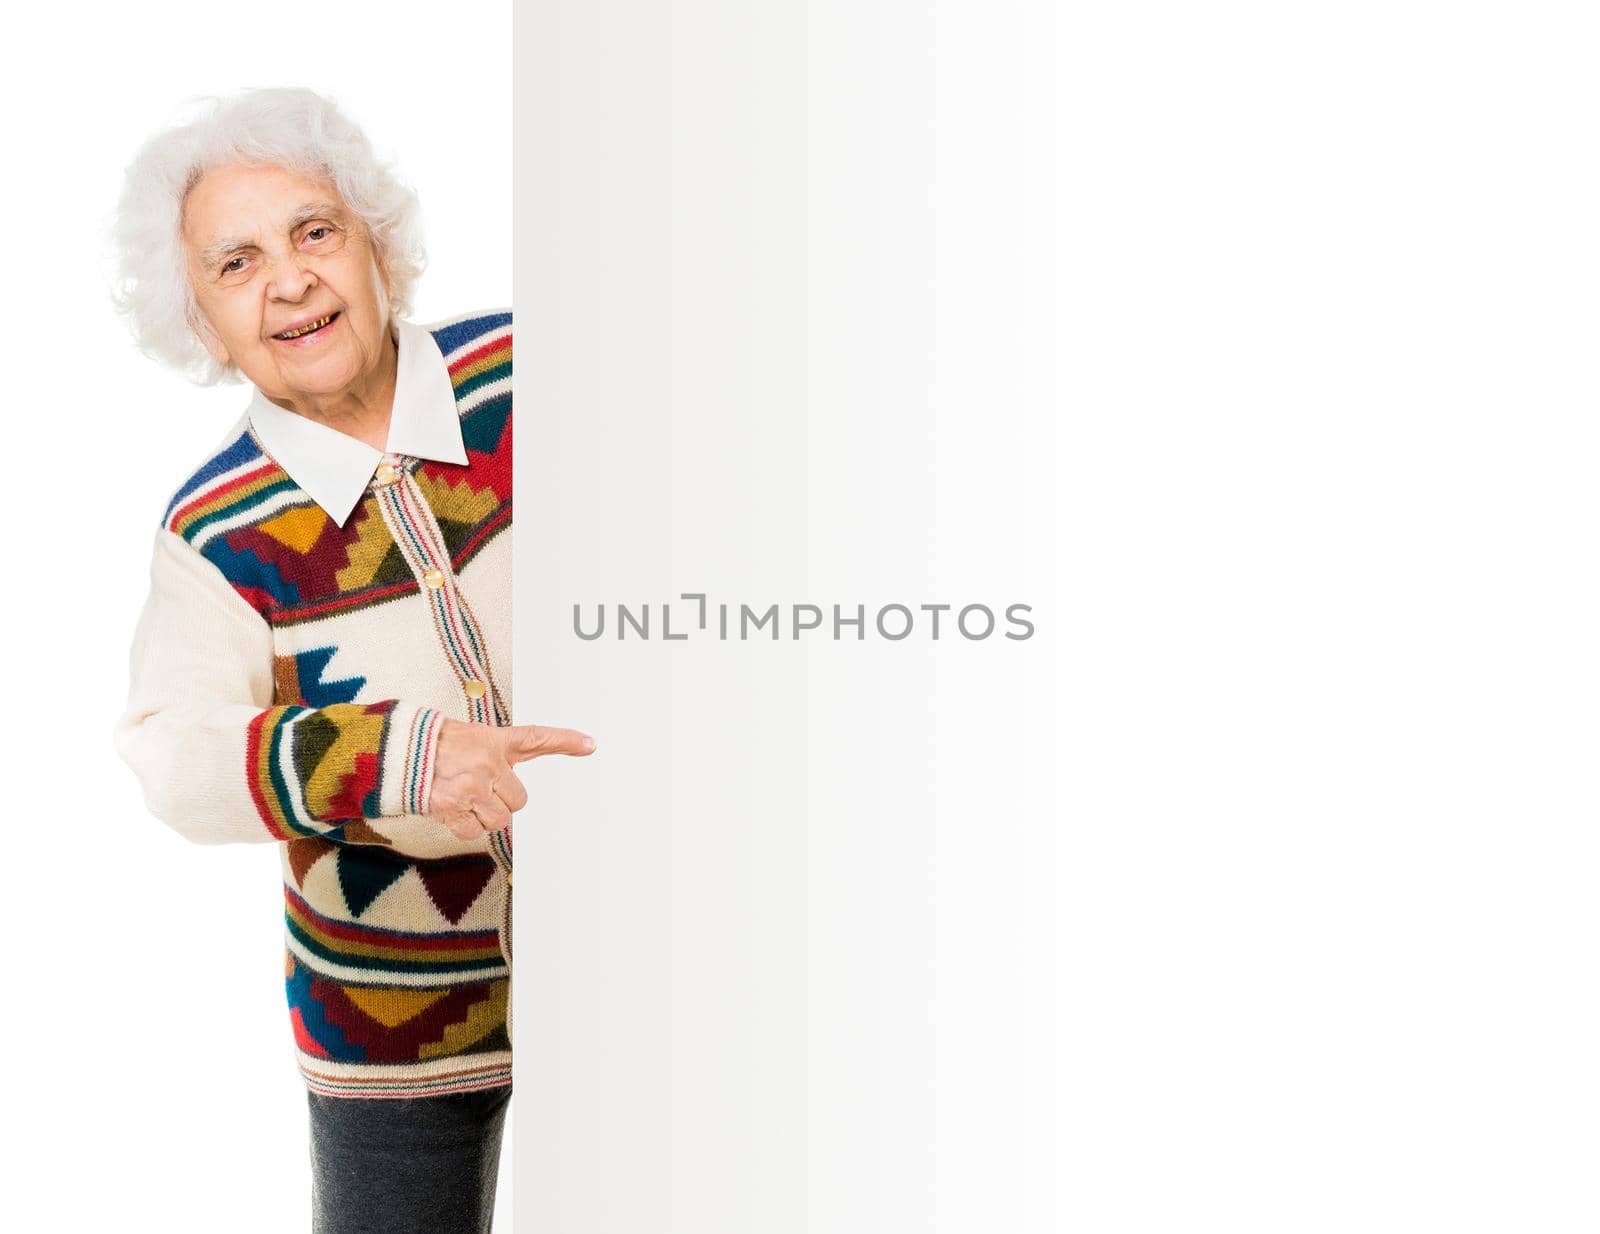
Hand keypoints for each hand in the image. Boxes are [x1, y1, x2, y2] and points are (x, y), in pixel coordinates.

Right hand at [427, 719, 595, 840]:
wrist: (395, 754)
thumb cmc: (435, 747)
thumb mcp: (472, 739)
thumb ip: (497, 755)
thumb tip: (513, 780)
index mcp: (494, 741)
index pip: (536, 738)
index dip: (566, 740)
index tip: (591, 744)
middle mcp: (486, 763)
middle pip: (519, 800)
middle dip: (502, 800)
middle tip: (480, 790)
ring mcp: (470, 786)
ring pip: (499, 820)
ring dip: (484, 816)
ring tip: (464, 798)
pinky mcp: (452, 807)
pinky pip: (475, 833)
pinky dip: (465, 827)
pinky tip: (453, 810)